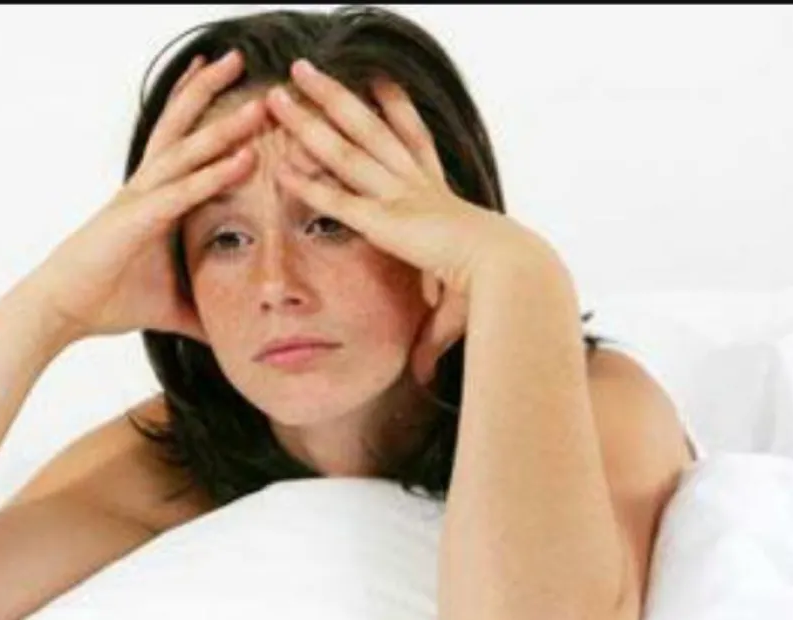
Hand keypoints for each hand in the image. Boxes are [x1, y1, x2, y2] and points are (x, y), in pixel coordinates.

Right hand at [16, 48, 267, 344]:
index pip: (182, 143)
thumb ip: (204, 312)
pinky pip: (182, 192)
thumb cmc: (108, 299)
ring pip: (186, 150)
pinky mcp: (136, 221)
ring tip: (255, 102)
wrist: (60, 311)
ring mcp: (140, 200)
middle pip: (182, 126)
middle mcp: (146, 188)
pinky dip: (213, 175)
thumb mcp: (172, 306)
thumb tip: (232, 332)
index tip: (230, 82)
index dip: (202, 109)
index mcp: (153, 198)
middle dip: (211, 91)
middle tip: (241, 58)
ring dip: (223, 125)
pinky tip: (242, 159)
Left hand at [265, 58, 558, 384]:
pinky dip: (308, 180)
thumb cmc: (497, 294)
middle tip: (307, 70)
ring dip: (311, 119)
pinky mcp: (387, 221)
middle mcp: (418, 187)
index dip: (396, 111)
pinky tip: (278, 159)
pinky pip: (337, 196)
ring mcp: (401, 199)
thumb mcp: (456, 314)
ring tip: (280, 90)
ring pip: (346, 148)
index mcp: (440, 196)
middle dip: (336, 98)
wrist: (514, 281)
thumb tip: (419, 377)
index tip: (379, 82)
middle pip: (368, 129)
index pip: (413, 142)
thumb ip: (429, 340)